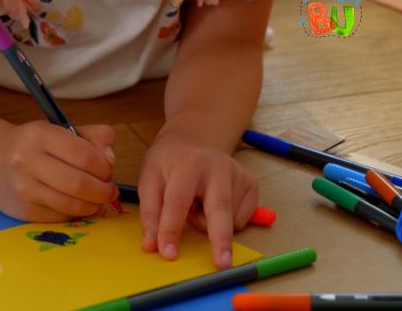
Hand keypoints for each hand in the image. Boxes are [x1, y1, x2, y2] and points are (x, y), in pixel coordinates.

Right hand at [0, 121, 118, 221]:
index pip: (84, 156)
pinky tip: (78, 204)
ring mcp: (23, 189)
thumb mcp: (63, 130)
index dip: (104, 167)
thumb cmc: (35, 145)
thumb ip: (95, 137)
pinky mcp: (23, 211)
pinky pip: (60, 216)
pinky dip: (76, 212)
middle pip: (79, 183)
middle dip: (103, 190)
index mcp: (40, 136)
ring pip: (71, 204)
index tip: (108, 170)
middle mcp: (27, 161)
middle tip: (109, 190)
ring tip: (98, 199)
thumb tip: (111, 159)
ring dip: (93, 204)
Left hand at [138, 120, 258, 268]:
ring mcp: (239, 174)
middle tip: (221, 263)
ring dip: (209, 224)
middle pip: (220, 209)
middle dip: (220, 239)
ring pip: (228, 219)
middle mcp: (218, 167)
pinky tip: (214, 203)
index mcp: (188, 164)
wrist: (195, 137)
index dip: (171, 230)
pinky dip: (226, 221)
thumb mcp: (149, 178)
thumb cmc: (169, 161)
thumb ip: (150, 212)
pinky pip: (242, 219)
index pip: (177, 202)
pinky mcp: (252, 183)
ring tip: (198, 204)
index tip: (168, 254)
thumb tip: (151, 244)